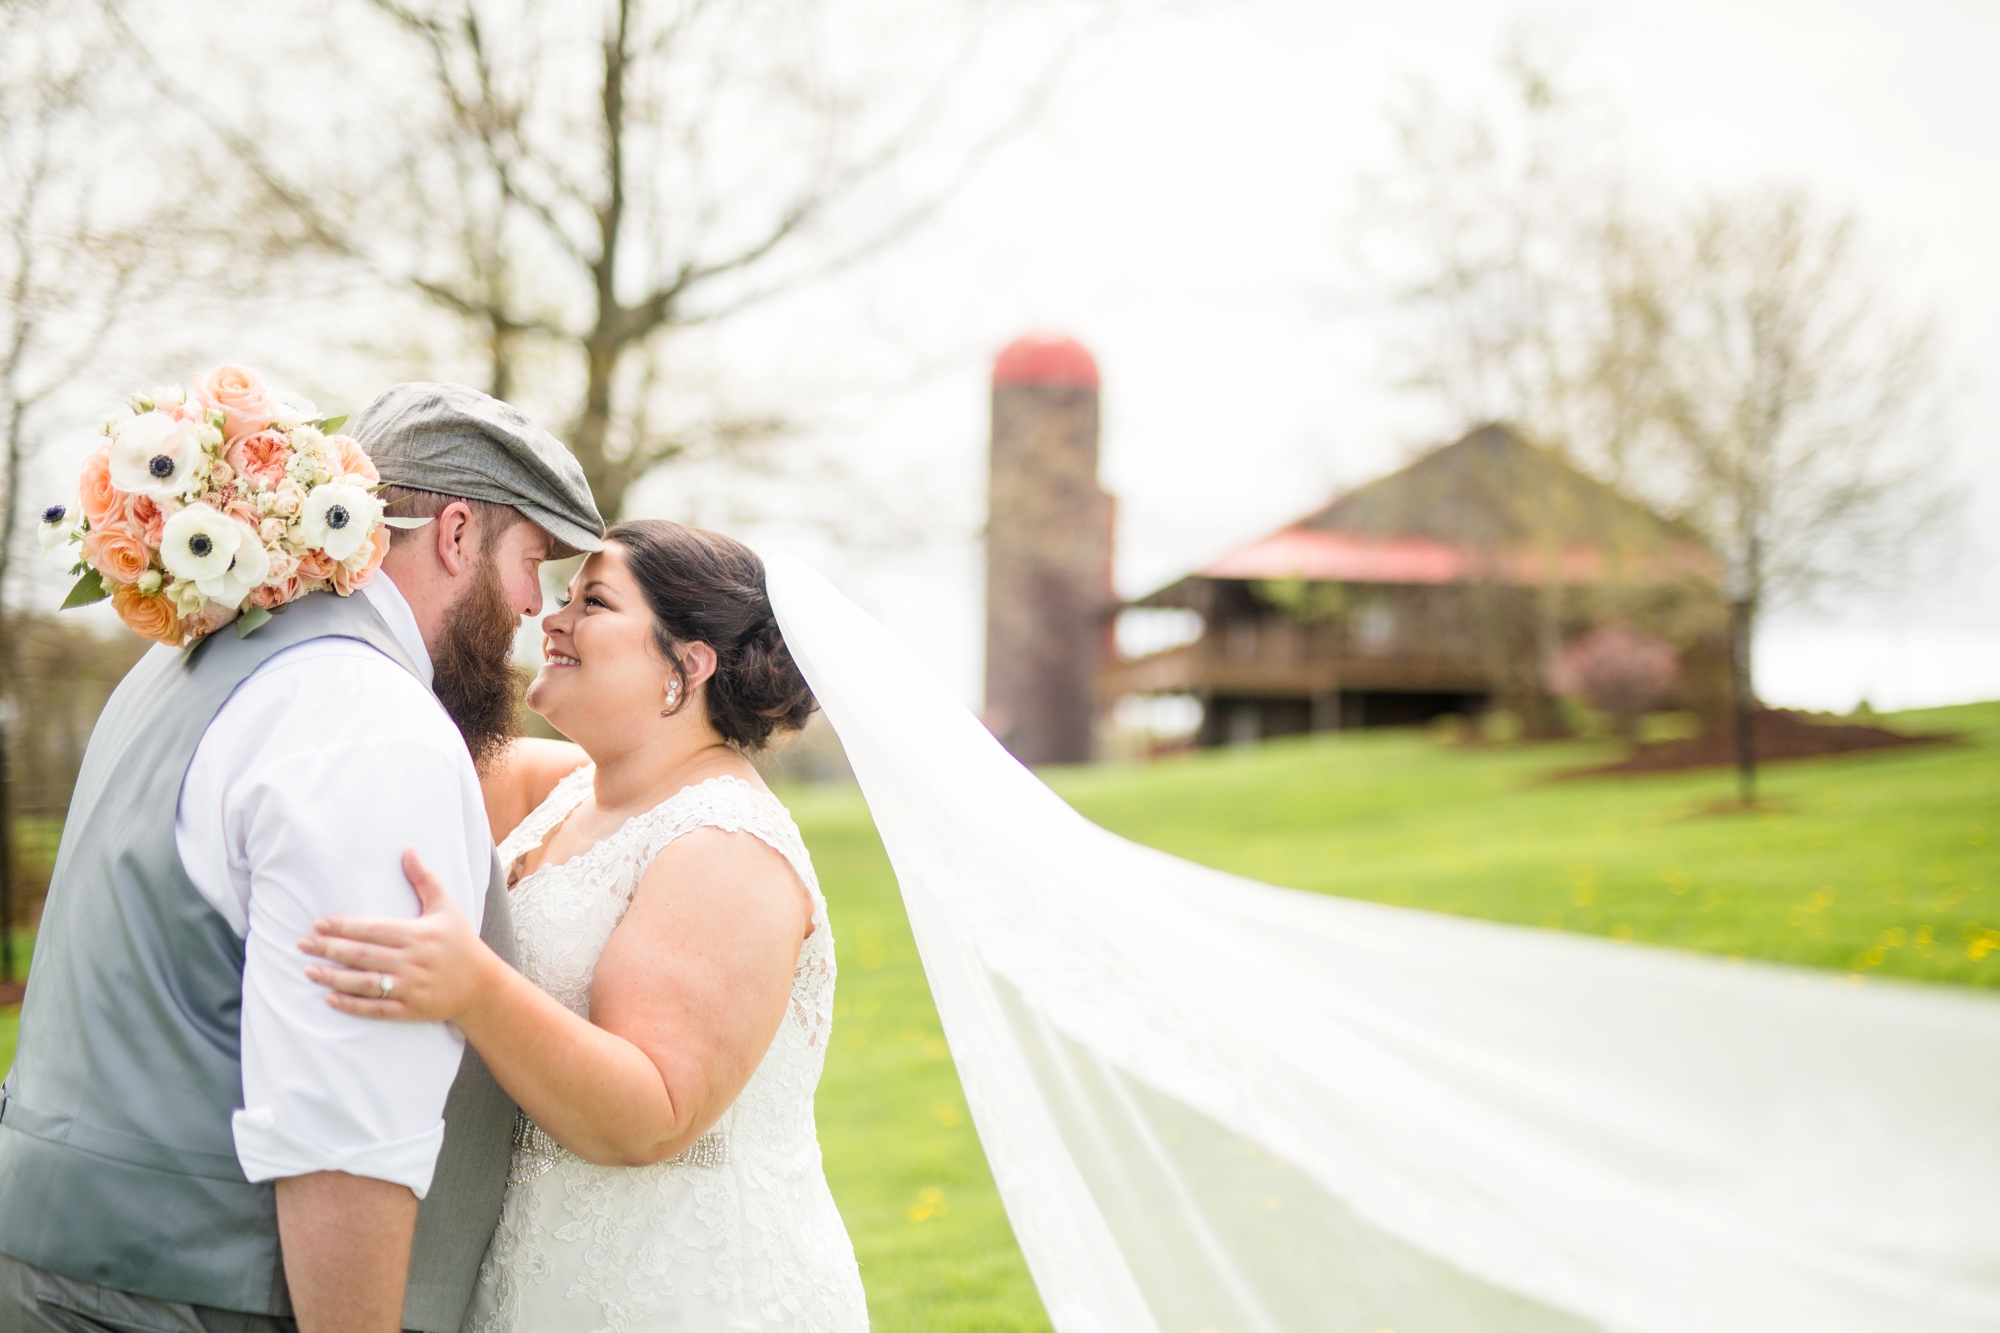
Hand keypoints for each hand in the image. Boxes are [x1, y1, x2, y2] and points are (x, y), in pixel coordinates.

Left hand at [300, 848, 499, 1022]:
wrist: (482, 986)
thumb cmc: (460, 942)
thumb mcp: (446, 907)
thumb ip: (423, 879)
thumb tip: (407, 850)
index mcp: (418, 935)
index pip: (373, 929)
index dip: (343, 926)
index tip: (318, 923)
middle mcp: (413, 961)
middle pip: (363, 955)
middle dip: (329, 949)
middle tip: (301, 944)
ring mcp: (411, 987)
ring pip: (365, 983)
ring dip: (334, 978)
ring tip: (309, 970)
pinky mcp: (410, 1009)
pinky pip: (376, 1009)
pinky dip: (352, 1005)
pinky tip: (330, 998)